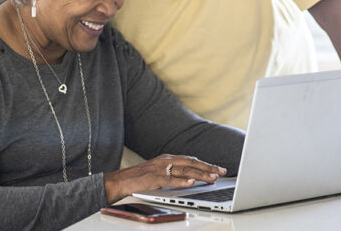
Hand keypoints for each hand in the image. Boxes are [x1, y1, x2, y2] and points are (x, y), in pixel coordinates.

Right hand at [103, 154, 226, 203]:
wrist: (119, 181)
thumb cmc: (139, 178)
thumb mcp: (159, 172)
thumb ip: (173, 173)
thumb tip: (192, 178)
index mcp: (167, 158)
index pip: (191, 160)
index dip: (206, 164)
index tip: (218, 169)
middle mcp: (165, 161)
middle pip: (191, 163)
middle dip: (208, 167)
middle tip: (221, 172)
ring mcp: (159, 169)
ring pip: (184, 170)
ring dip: (200, 174)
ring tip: (212, 178)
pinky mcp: (154, 178)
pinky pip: (171, 180)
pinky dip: (182, 181)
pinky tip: (192, 182)